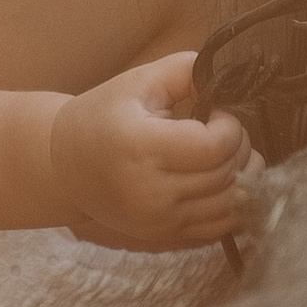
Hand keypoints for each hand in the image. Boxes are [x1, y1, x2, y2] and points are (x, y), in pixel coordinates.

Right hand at [49, 54, 251, 251]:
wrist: (64, 166)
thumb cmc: (102, 116)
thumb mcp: (138, 81)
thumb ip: (187, 70)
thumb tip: (228, 83)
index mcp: (141, 147)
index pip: (215, 147)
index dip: (229, 126)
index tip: (214, 113)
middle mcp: (150, 192)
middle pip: (227, 175)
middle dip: (239, 148)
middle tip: (221, 131)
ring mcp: (158, 220)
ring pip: (231, 205)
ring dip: (243, 177)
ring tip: (224, 155)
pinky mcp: (164, 236)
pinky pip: (221, 228)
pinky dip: (233, 204)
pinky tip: (222, 182)